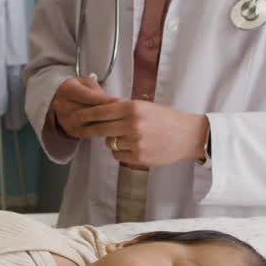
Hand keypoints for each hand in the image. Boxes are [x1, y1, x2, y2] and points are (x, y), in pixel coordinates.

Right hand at [48, 76, 118, 138]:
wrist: (61, 101)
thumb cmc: (78, 90)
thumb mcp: (87, 83)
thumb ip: (97, 90)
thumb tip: (111, 102)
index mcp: (67, 90)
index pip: (87, 96)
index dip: (104, 99)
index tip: (118, 101)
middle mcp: (62, 106)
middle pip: (88, 111)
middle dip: (106, 113)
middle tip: (123, 113)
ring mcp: (65, 120)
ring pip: (88, 124)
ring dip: (104, 123)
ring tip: (118, 120)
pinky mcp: (70, 131)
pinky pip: (88, 132)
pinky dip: (100, 130)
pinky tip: (110, 127)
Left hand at [69, 100, 208, 167]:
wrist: (189, 136)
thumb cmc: (168, 120)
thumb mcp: (146, 107)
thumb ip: (124, 109)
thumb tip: (100, 111)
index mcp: (134, 108)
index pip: (101, 111)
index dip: (85, 115)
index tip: (76, 116)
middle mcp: (133, 125)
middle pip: (99, 128)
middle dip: (89, 129)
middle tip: (81, 129)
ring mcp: (136, 142)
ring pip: (109, 143)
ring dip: (112, 141)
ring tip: (128, 137)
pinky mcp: (139, 157)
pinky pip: (118, 155)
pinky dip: (121, 152)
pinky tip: (134, 147)